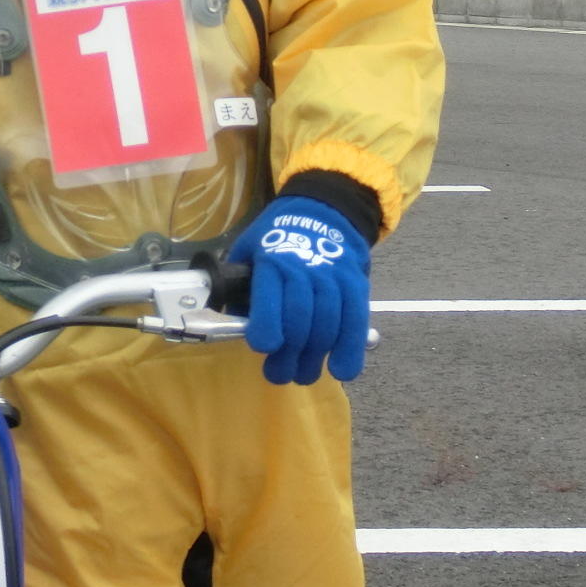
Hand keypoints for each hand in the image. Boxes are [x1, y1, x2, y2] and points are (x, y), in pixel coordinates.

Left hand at [230, 200, 370, 386]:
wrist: (323, 211)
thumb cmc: (277, 237)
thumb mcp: (248, 250)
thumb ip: (238, 283)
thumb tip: (229, 320)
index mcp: (271, 261)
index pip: (270, 297)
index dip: (267, 326)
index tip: (263, 348)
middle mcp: (304, 268)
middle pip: (300, 319)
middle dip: (289, 354)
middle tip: (279, 374)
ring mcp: (333, 277)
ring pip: (327, 324)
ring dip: (314, 357)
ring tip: (303, 374)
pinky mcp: (356, 285)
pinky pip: (356, 320)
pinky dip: (350, 349)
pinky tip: (341, 370)